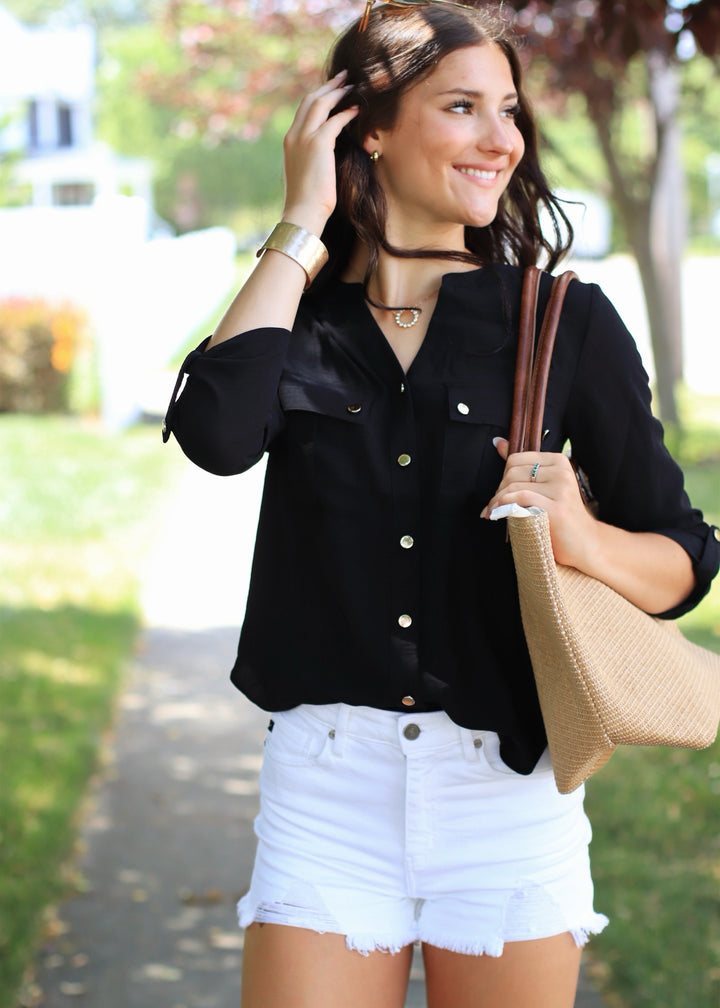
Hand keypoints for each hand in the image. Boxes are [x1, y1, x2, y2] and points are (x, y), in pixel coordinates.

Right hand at [281, 70, 358, 234]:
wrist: (302, 212)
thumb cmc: (307, 202)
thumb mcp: (305, 174)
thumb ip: (311, 158)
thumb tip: (324, 157)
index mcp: (289, 142)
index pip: (303, 110)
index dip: (318, 96)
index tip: (331, 90)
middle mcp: (294, 135)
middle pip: (310, 100)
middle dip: (328, 86)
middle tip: (344, 77)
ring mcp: (304, 138)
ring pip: (320, 103)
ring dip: (338, 92)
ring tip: (352, 86)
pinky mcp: (318, 144)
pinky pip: (334, 120)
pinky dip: (347, 113)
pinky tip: (357, 110)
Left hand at [481, 437, 595, 567]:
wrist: (583, 542)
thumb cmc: (559, 516)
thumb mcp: (542, 486)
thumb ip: (522, 466)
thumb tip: (498, 442)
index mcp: (558, 461)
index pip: (516, 459)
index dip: (502, 477)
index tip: (499, 493)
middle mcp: (561, 472)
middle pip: (513, 472)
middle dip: (498, 491)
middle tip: (494, 506)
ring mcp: (561, 489)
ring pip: (514, 487)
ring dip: (497, 501)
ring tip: (493, 512)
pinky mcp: (557, 508)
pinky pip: (521, 499)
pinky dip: (503, 506)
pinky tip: (497, 515)